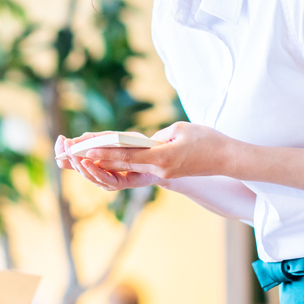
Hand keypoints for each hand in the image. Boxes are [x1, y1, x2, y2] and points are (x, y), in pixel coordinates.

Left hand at [58, 123, 233, 190]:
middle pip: (122, 165)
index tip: (85, 150)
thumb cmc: (209, 140)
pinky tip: (108, 159)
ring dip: (106, 163)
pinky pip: (139, 168)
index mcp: (162, 159)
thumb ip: (157, 135)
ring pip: (127, 169)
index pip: (126, 156)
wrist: (228, 159)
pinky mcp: (165, 173)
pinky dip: (121, 164)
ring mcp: (162, 174)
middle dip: (97, 159)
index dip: (104, 153)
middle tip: (75, 154)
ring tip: (84, 157)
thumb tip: (140, 141)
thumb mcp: (181, 130)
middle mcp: (159, 170)